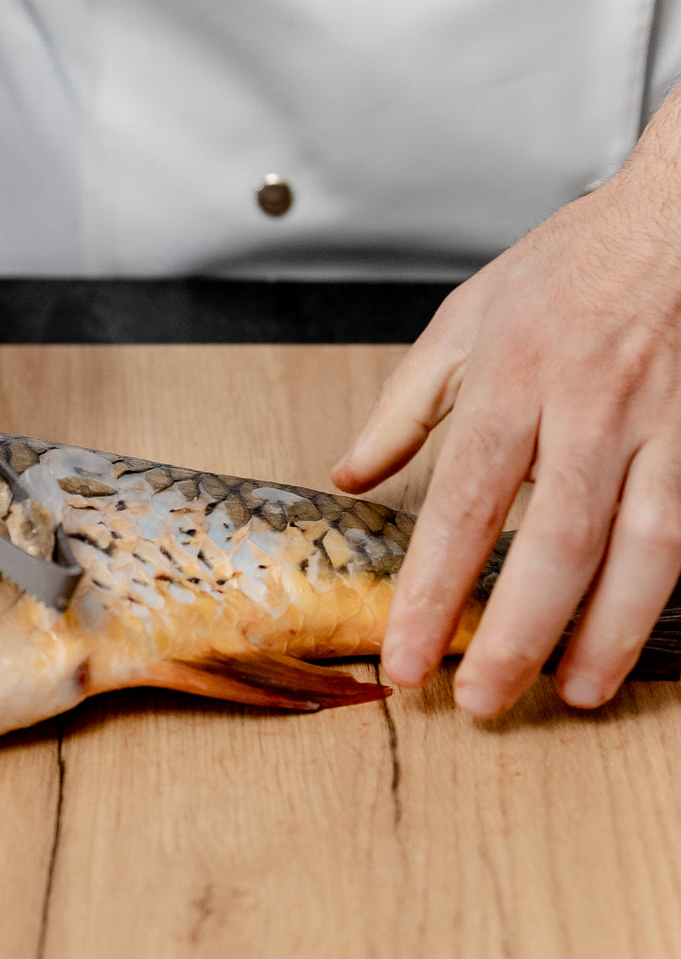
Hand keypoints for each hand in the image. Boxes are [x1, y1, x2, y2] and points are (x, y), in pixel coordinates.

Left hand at [331, 92, 680, 716]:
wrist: (677, 217)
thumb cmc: (568, 267)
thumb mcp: (461, 321)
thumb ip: (402, 408)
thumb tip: (351, 478)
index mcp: (508, 383)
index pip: (460, 510)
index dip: (431, 594)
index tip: (404, 656)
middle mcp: (584, 413)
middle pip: (550, 546)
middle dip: (515, 635)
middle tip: (481, 700)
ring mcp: (656, 429)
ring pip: (635, 552)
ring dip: (602, 633)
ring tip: (570, 693)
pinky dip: (657, 594)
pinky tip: (629, 633)